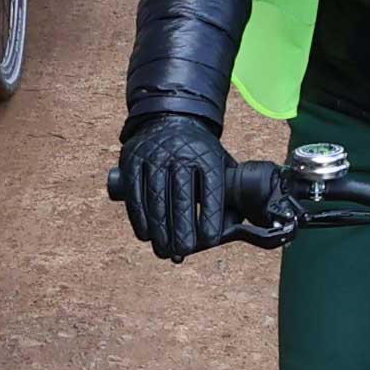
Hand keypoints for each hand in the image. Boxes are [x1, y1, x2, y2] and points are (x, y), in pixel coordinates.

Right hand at [113, 121, 241, 261]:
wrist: (170, 119)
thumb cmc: (199, 153)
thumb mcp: (220, 163)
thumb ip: (229, 193)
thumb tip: (236, 229)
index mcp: (207, 156)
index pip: (211, 191)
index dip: (210, 218)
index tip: (210, 241)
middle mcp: (181, 154)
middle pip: (181, 198)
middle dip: (182, 230)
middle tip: (183, 251)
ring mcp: (155, 155)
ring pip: (156, 198)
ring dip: (160, 230)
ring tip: (164, 250)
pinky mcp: (133, 159)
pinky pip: (135, 193)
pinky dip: (140, 218)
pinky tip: (146, 235)